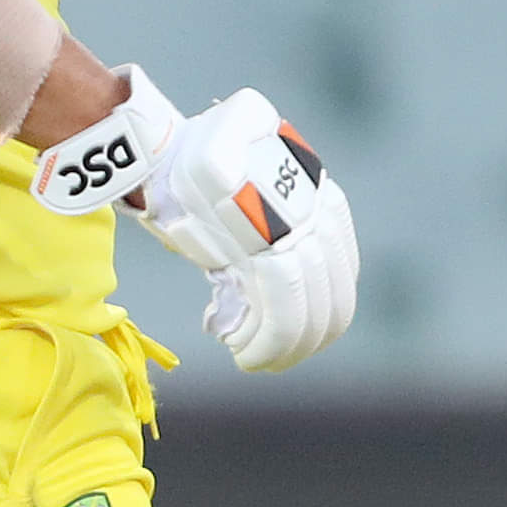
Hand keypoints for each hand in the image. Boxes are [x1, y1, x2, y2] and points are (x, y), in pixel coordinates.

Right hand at [28, 64, 361, 370]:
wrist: (164, 148)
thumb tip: (260, 285)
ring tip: (251, 358)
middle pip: (333, 304)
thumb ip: (269, 230)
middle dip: (304, 343)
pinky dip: (265, 344)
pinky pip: (280, 315)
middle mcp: (318, 219)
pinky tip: (242, 352)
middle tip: (270, 359)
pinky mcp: (262, 253)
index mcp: (324, 204)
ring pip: (307, 316)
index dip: (322, 319)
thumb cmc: (196, 170)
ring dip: (280, 350)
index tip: (295, 339)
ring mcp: (292, 235)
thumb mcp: (250, 192)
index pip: (342, 277)